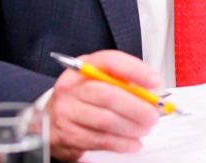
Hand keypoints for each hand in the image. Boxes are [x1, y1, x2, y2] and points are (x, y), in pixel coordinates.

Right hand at [46, 50, 161, 161]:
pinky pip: (100, 140)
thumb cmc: (84, 97)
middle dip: (136, 107)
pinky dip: (121, 143)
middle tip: (153, 114)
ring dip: (131, 127)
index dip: (135, 70)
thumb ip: (123, 82)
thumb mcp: (100, 80)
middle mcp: (71, 87)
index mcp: (84, 67)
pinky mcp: (67, 134)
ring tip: (144, 129)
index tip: (154, 81)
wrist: (51, 119)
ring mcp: (66, 111)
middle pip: (107, 95)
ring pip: (105, 120)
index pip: (110, 61)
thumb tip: (150, 93)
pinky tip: (133, 143)